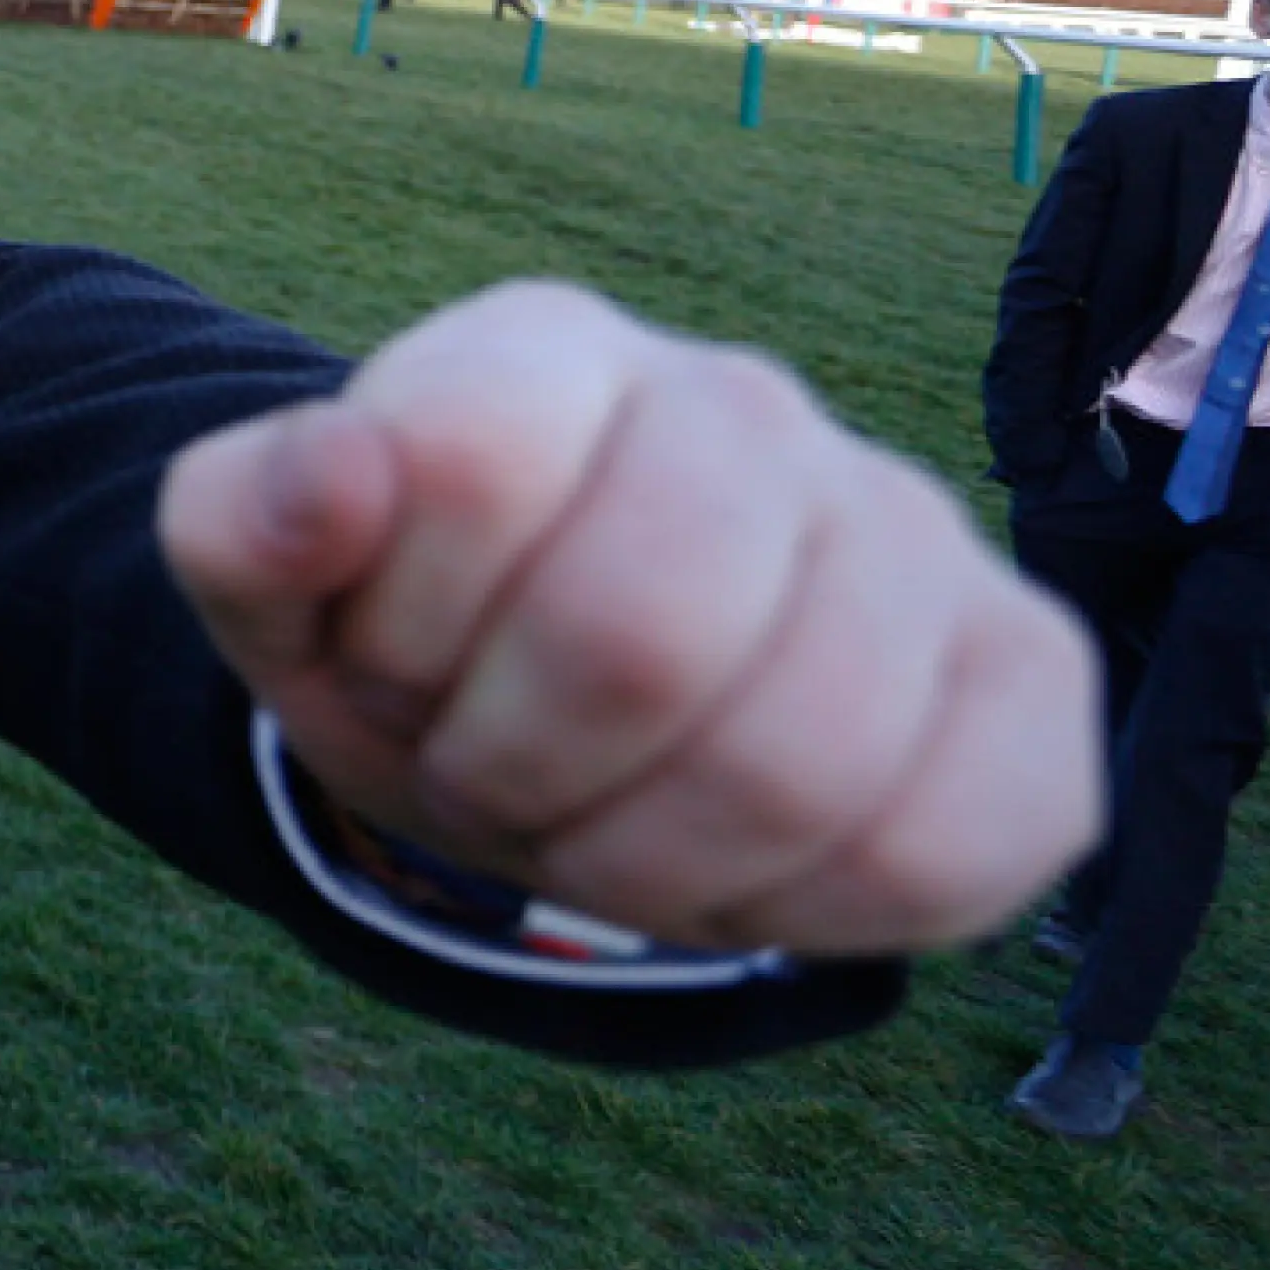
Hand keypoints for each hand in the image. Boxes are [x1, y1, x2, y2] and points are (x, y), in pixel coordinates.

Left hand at [160, 280, 1095, 957]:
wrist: (550, 714)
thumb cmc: (412, 648)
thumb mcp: (275, 603)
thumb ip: (241, 521)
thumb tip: (332, 474)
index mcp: (547, 357)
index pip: (466, 466)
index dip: (400, 628)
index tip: (390, 659)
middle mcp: (746, 409)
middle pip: (641, 637)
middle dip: (517, 768)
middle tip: (492, 772)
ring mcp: (909, 531)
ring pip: (800, 765)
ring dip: (645, 862)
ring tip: (602, 819)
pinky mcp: (1028, 675)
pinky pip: (941, 850)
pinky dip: (799, 913)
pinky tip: (738, 864)